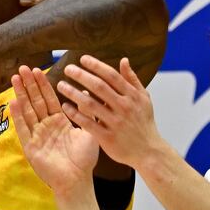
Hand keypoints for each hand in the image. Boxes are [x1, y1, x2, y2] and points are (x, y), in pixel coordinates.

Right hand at [9, 66, 99, 192]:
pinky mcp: (31, 146)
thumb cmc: (84, 159)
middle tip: (23, 68)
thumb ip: (86, 113)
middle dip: (29, 84)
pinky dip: (18, 116)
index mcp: (59, 122)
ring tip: (15, 79)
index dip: (43, 84)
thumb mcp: (88, 132)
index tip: (38, 69)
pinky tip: (13, 102)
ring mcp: (37, 135)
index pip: (49, 99)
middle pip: (36, 101)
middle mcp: (46, 126)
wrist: (78, 180)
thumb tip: (86, 91)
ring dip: (21, 95)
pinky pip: (24, 129)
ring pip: (28, 111)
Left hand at [55, 56, 163, 170]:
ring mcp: (115, 122)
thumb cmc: (144, 123)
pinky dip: (75, 114)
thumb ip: (132, 79)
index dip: (96, 66)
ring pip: (90, 104)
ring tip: (61, 85)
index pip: (112, 76)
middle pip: (99, 87)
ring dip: (73, 93)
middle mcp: (124, 107)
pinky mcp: (107, 137)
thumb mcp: (144, 99)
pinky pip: (87, 123)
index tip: (83, 59)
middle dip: (81, 75)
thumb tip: (123, 60)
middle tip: (68, 68)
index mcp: (133, 96)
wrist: (148, 151)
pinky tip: (65, 107)